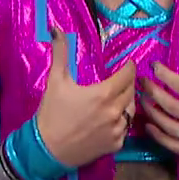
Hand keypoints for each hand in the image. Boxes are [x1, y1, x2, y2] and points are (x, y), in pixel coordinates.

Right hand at [35, 29, 135, 167]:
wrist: (46, 149)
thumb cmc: (51, 113)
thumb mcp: (56, 81)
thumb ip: (61, 53)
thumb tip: (57, 30)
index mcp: (104, 94)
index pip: (127, 76)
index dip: (129, 68)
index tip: (128, 64)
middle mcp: (115, 112)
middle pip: (132, 92)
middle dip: (128, 83)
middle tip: (122, 79)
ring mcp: (117, 130)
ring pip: (131, 111)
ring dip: (127, 102)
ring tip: (118, 97)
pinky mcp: (115, 145)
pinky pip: (125, 129)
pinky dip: (121, 121)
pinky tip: (112, 118)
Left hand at [140, 36, 178, 168]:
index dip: (166, 77)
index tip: (154, 67)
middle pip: (171, 106)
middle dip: (153, 92)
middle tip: (141, 82)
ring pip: (169, 127)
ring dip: (153, 113)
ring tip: (142, 101)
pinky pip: (175, 146)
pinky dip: (160, 138)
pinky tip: (150, 127)